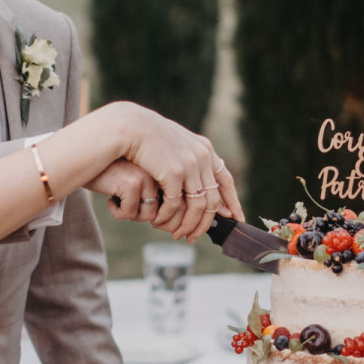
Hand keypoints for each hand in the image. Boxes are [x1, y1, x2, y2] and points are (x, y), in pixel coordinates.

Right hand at [87, 160, 159, 222]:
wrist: (85, 156)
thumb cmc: (112, 172)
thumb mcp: (138, 181)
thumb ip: (154, 195)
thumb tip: (164, 223)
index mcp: (165, 169)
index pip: (175, 203)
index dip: (161, 216)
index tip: (140, 211)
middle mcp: (160, 170)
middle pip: (164, 212)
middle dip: (142, 215)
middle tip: (125, 206)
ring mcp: (146, 177)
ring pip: (148, 215)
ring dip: (130, 214)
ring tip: (118, 201)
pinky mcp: (131, 184)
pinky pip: (129, 213)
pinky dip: (117, 212)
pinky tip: (109, 200)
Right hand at [107, 103, 242, 240]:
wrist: (127, 125)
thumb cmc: (146, 137)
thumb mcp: (174, 146)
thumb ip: (188, 161)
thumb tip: (199, 184)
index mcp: (204, 149)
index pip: (225, 180)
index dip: (232, 202)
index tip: (236, 219)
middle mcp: (202, 156)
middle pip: (213, 199)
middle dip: (205, 223)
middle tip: (195, 237)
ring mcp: (189, 164)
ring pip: (198, 207)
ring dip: (189, 225)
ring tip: (178, 235)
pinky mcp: (173, 173)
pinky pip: (176, 204)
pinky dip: (168, 217)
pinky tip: (158, 222)